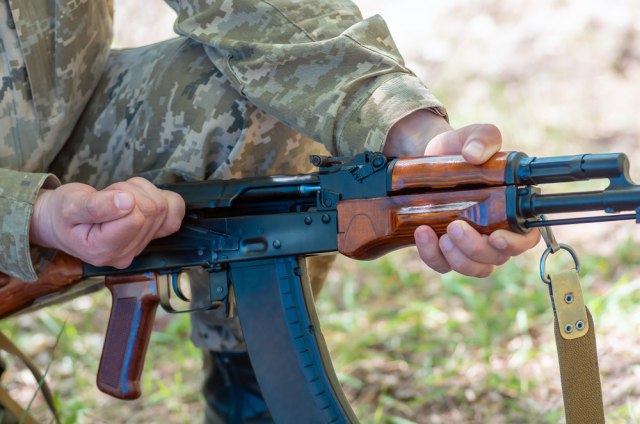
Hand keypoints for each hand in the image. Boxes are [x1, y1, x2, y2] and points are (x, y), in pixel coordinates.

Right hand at [30, 178, 184, 268]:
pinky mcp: (153, 235)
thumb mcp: (70, 205)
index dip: (124, 197)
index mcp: (105, 251)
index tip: (103, 198)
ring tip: (117, 198)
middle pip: (153, 210)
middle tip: (108, 196)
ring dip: (141, 191)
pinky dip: (161, 196)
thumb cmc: (63, 214)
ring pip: (164, 206)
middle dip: (132, 192)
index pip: (136, 217)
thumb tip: (126, 201)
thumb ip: (97, 206)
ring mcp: (142, 246)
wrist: (62, 223)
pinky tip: (139, 199)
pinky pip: (175, 211)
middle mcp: (128, 254)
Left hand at [385, 110, 539, 276]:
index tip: (496, 236)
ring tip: (440, 232)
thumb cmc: (461, 150)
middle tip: (456, 226)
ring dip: (456, 256)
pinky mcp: (444, 250)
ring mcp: (469, 246)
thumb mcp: (474, 137)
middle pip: (496, 258)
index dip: (515, 244)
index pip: (526, 238)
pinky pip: (442, 265)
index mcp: (511, 210)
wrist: (428, 158)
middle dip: (475, 248)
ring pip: (472, 267)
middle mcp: (494, 234)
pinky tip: (422, 233)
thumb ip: (482, 139)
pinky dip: (431, 254)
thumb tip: (474, 154)